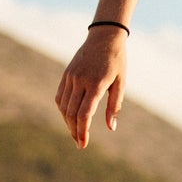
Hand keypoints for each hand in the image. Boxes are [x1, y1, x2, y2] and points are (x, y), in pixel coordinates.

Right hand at [54, 26, 128, 147]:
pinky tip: (70, 118)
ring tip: (76, 133)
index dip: (82, 131)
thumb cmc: (117, 61)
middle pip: (71, 113)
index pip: (84, 114)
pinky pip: (60, 97)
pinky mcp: (66, 74)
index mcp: (96, 84)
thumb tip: (110, 128)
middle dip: (74, 131)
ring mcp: (70, 77)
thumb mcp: (121, 83)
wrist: (104, 37)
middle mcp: (80, 81)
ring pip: (63, 106)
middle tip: (80, 144)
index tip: (83, 144)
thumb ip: (115, 105)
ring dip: (68, 122)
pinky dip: (63, 110)